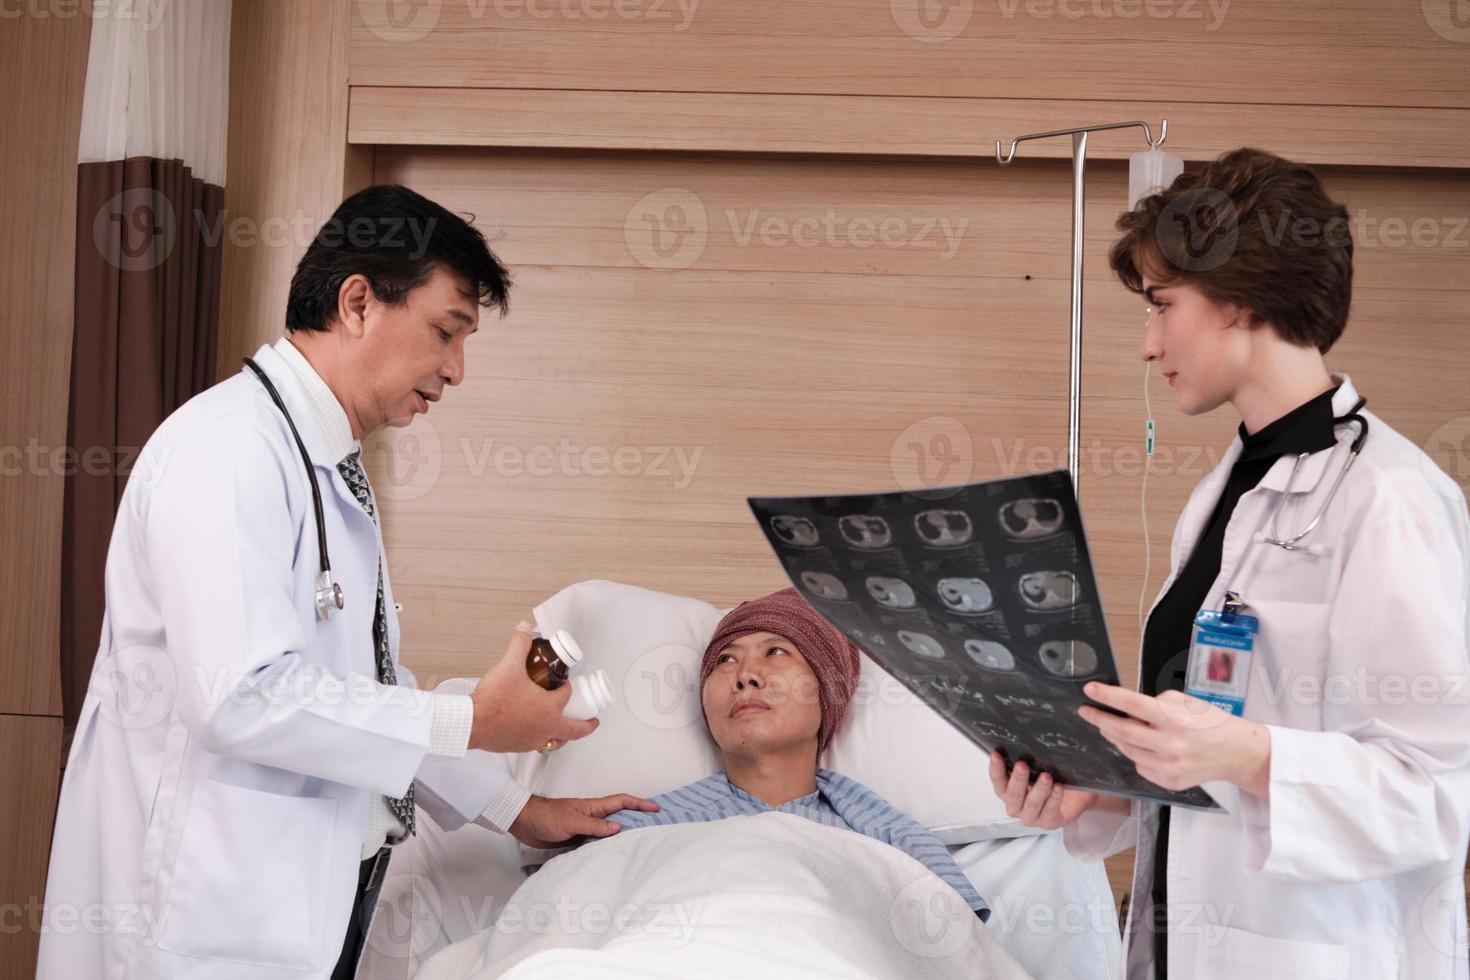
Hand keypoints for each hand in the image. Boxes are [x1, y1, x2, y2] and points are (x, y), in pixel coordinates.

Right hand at [468, 622, 600, 752]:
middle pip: (574, 731)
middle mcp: (544, 729)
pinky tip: (533, 731)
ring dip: (562, 735)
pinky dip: (540, 739)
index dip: (567, 687)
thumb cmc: (494, 700)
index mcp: (549, 709)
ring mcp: (531, 741)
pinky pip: (535, 745)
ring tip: (564, 730)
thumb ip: (519, 644)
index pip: (567, 696)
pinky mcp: (516, 747)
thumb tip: (525, 628)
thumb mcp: (509, 665)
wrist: (472, 723)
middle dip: (586, 726)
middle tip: (592, 722)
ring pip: (555, 742)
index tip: (565, 683)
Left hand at [508, 793, 660, 848]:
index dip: (640, 804)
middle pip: (620, 817)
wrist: (525, 823)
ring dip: (622, 838)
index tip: (656, 808)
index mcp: (594, 807)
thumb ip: (594, 826)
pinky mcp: (578, 840)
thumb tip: (618, 828)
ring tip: (638, 848)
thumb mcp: (572, 821)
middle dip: (638, 820)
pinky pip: (597, 844)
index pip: (622, 802)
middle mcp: (593, 817)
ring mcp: (586, 829)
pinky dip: (607, 849)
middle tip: (655, 830)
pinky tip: (612, 859)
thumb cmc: (547, 817)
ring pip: (609, 833)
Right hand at [988, 750, 1101, 829]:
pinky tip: (1058, 787)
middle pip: (1012, 795)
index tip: (996, 754)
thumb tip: (1033, 722)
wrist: (1078, 793)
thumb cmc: (1054, 775)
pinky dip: (1054, 799)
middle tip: (1022, 765)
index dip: (995, 768)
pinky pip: (1050, 812)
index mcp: (1008, 789)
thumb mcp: (1041, 761)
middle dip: (1017, 779)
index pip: (997, 779)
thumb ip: (1034, 749)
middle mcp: (1016, 805)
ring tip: (1046, 777)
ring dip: (1038, 790)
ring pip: (1031, 805)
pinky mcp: (1050, 822)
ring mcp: (1032, 816)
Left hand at [1077, 682, 1270, 796]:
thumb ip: (1154, 703)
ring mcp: (1169, 766)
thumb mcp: (1184, 702)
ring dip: (1115, 737)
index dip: (1107, 696)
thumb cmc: (1209, 723)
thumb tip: (1126, 710)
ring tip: (1110, 727)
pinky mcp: (1169, 781)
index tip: (1090, 690)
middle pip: (1121, 731)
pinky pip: (1140, 766)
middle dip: (1099, 719)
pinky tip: (1140, 746)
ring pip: (1127, 750)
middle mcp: (1169, 744)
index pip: (1131, 704)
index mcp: (1173, 718)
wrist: (1235, 752)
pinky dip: (1135, 754)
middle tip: (1086, 711)